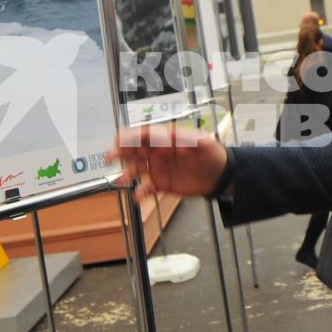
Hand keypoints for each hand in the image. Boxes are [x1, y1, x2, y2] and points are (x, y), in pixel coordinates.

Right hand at [111, 124, 226, 197]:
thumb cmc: (212, 154)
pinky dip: (141, 192)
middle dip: (121, 152)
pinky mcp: (162, 183)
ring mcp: (158, 168)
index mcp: (166, 139)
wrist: (220, 175)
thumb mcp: (204, 142)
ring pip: (137, 169)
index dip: (132, 136)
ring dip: (127, 174)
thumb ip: (189, 139)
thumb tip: (174, 141)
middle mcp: (158, 152)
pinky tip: (137, 197)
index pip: (145, 134)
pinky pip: (147, 188)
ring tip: (121, 181)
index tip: (121, 139)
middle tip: (112, 156)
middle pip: (135, 150)